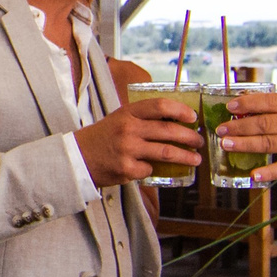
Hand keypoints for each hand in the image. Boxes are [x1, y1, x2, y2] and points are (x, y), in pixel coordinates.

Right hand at [74, 94, 205, 187]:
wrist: (77, 158)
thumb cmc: (103, 137)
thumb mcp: (120, 119)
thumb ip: (142, 118)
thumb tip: (176, 122)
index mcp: (128, 113)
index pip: (160, 106)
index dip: (180, 110)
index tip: (193, 117)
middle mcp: (128, 129)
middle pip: (168, 131)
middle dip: (190, 137)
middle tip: (199, 142)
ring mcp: (127, 150)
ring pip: (166, 153)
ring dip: (185, 157)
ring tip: (195, 159)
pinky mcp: (126, 169)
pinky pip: (150, 169)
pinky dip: (153, 169)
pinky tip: (153, 169)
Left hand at [217, 91, 276, 183]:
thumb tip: (244, 105)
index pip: (270, 102)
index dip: (248, 103)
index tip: (230, 107)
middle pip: (266, 123)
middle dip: (240, 126)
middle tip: (221, 129)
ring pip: (270, 143)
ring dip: (246, 144)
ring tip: (226, 144)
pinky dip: (269, 172)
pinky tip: (253, 174)